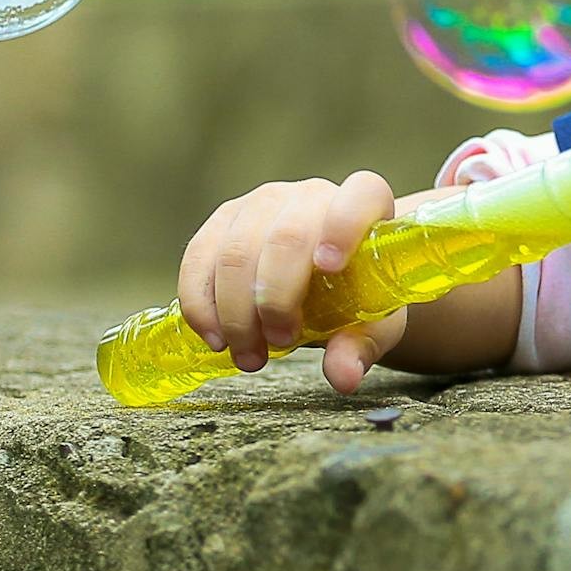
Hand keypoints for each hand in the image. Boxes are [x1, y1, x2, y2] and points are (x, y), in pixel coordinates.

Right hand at [174, 172, 406, 391]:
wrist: (325, 282)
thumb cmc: (356, 296)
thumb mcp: (371, 324)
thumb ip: (360, 346)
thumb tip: (343, 376)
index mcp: (363, 204)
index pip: (360, 195)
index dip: (344, 226)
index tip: (329, 266)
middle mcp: (311, 195)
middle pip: (286, 236)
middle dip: (276, 298)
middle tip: (279, 343)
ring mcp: (263, 203)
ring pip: (236, 251)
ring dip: (236, 312)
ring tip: (249, 355)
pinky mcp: (224, 221)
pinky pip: (199, 258)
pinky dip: (201, 304)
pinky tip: (215, 337)